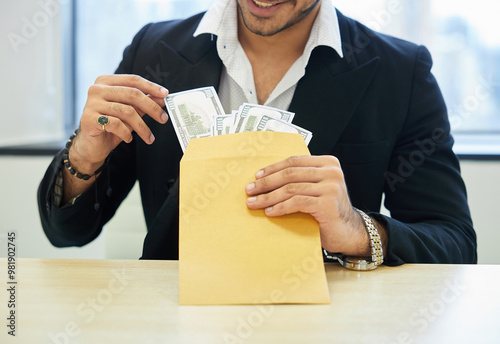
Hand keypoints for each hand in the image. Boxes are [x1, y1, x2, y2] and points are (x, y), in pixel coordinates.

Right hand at [71, 74, 169, 172]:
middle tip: (163, 119)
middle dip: (152, 107)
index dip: (151, 87)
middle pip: (132, 94)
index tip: (165, 95)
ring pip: (127, 111)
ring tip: (149, 137)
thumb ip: (143, 103)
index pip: (133, 80)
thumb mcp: (129, 113)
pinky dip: (127, 133)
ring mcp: (92, 103)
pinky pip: (116, 124)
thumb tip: (161, 97)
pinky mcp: (89, 119)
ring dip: (142, 127)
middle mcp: (97, 89)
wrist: (91, 146)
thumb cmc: (110, 127)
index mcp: (106, 82)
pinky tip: (129, 139)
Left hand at [245, 155, 369, 255]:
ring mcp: (331, 187)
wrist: (348, 233)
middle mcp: (331, 172)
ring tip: (254, 203)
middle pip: (290, 174)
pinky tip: (270, 212)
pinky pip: (297, 202)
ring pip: (291, 188)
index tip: (256, 176)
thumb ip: (300, 180)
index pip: (294, 161)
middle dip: (266, 183)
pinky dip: (280, 207)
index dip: (272, 168)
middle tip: (250, 190)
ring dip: (268, 196)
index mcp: (328, 163)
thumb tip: (266, 179)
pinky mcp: (327, 203)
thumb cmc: (328, 212)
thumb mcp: (316, 189)